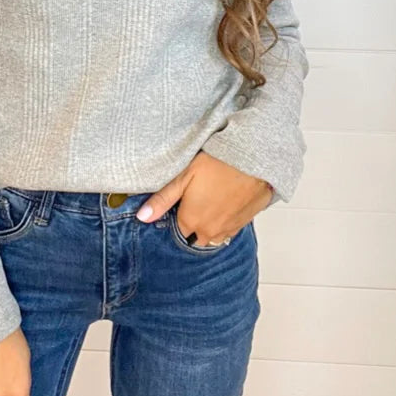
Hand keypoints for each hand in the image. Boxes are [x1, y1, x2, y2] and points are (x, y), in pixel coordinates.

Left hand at [136, 152, 272, 243]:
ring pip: (213, 235)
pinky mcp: (245, 222)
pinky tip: (225, 202)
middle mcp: (210, 231)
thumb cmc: (217, 163)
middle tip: (194, 199)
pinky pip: (229, 229)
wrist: (253, 158)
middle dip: (192, 224)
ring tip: (210, 200)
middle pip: (194, 236)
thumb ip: (162, 199)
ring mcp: (229, 229)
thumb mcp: (184, 176)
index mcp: (191, 222)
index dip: (176, 217)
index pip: (177, 231)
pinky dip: (225, 220)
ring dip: (209, 224)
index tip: (179, 203)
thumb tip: (142, 217)